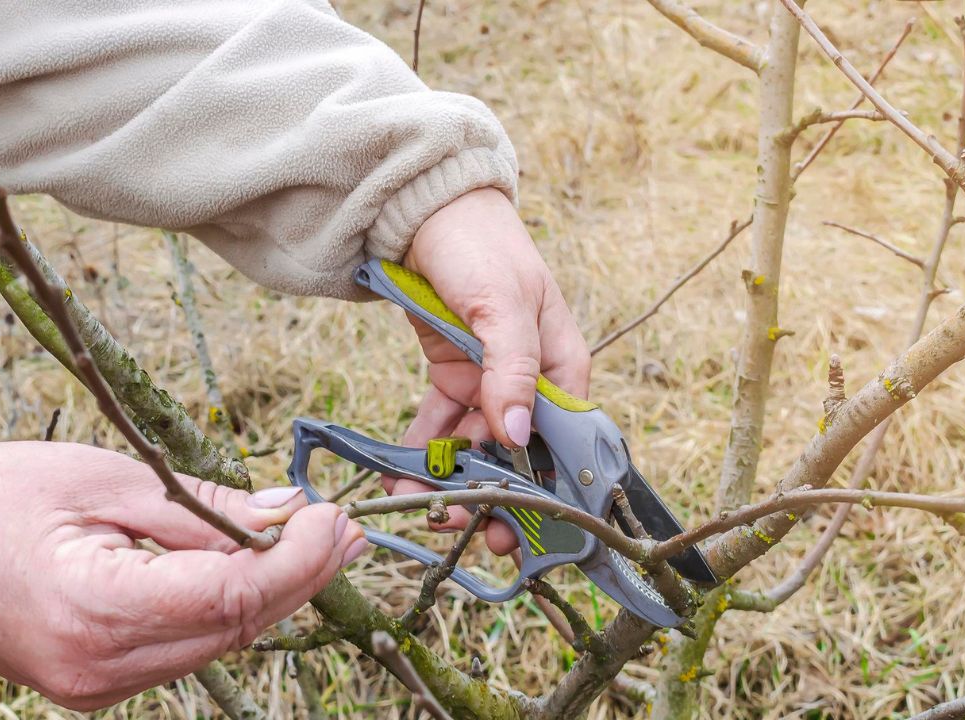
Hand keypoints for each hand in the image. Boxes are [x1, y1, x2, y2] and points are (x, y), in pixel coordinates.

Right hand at [0, 441, 365, 710]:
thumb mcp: (104, 479)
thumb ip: (200, 508)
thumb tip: (283, 514)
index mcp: (95, 608)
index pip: (230, 597)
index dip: (297, 561)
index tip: (334, 519)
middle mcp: (102, 667)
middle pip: (236, 629)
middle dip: (302, 578)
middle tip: (346, 529)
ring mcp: (98, 686)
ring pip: (217, 643)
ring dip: (272, 594)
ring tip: (318, 542)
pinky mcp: (98, 684)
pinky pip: (184, 648)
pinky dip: (226, 609)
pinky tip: (257, 569)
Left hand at [386, 187, 590, 554]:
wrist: (424, 210)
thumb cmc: (481, 247)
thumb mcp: (503, 305)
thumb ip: (512, 369)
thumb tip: (516, 432)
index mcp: (562, 366)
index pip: (566, 441)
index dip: (550, 489)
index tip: (527, 529)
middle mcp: (529, 383)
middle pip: (519, 455)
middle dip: (495, 497)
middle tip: (469, 530)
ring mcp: (488, 383)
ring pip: (475, 449)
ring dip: (452, 482)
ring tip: (423, 509)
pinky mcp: (451, 378)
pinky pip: (439, 428)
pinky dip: (421, 455)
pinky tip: (398, 478)